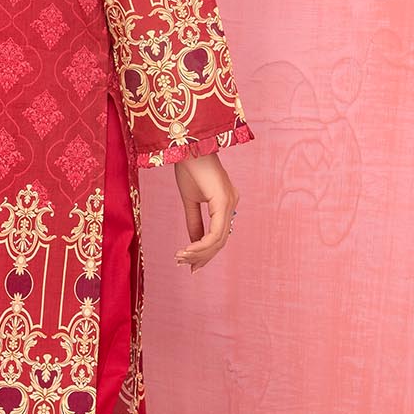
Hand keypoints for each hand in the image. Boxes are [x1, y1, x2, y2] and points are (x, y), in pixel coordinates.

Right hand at [173, 151, 239, 273]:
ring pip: (219, 240)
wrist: (187, 147)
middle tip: (184, 266)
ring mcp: (230, 202)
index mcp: (226, 202)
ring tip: (181, 258)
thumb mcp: (190, 200)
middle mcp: (232, 204)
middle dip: (202, 256)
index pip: (219, 235)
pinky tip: (188, 249)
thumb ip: (194, 222)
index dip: (205, 252)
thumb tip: (194, 242)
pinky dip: (201, 244)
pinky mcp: (223, 201)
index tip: (189, 263)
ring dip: (199, 253)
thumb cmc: (188, 168)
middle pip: (220, 241)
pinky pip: (215, 232)